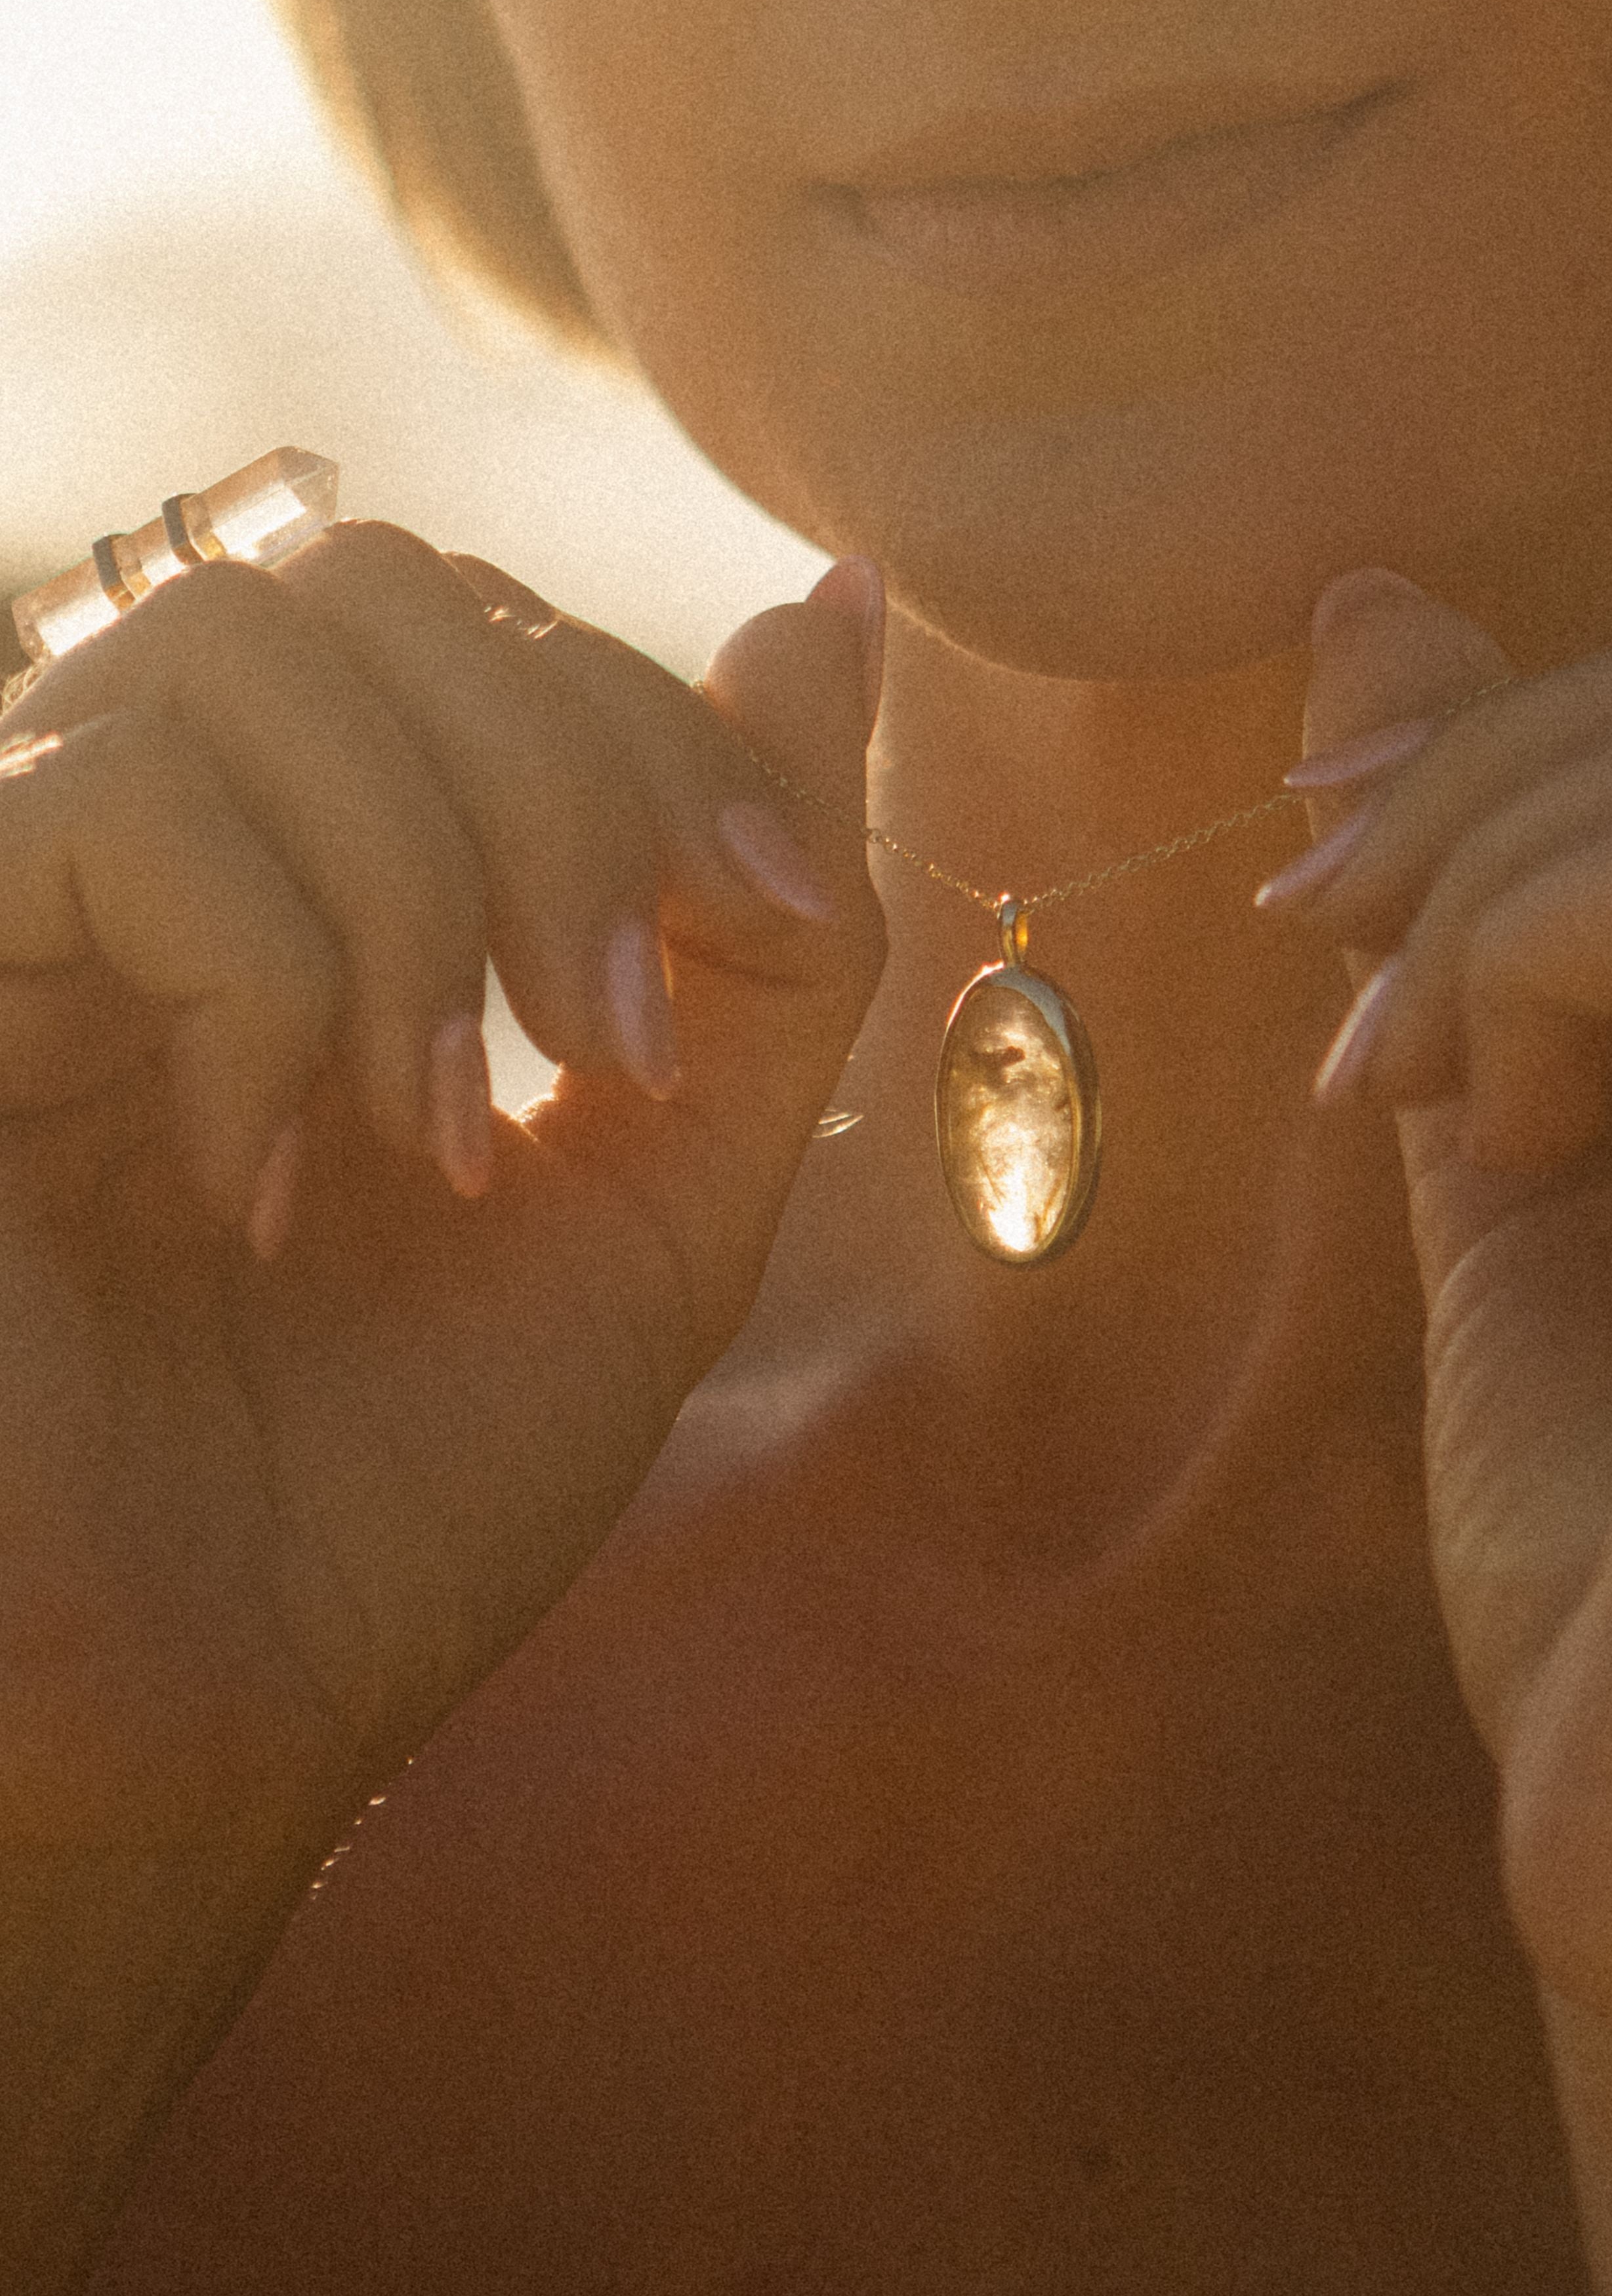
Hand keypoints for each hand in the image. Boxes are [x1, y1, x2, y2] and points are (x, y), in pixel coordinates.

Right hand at [0, 527, 884, 1868]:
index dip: (666, 733)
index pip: (493, 620)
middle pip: (386, 576)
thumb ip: (769, 902)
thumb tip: (844, 601)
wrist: (205, 1719)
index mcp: (314, 876)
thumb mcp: (673, 1171)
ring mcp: (16, 892)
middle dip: (575, 780)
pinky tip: (261, 1172)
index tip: (764, 933)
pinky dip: (270, 976)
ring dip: (425, 877)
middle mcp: (149, 845)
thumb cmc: (408, 1479)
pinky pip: (125, 795)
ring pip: (252, 631)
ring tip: (437, 1124)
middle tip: (618, 1036)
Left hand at [1279, 566, 1611, 2068]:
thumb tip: (1372, 615)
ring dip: (1488, 864)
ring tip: (1410, 1074)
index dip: (1568, 738)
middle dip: (1504, 769)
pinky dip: (1514, 955)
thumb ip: (1489, 884)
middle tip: (1340, 953)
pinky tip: (1472, 1130)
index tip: (1374, 911)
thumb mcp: (1533, 1153)